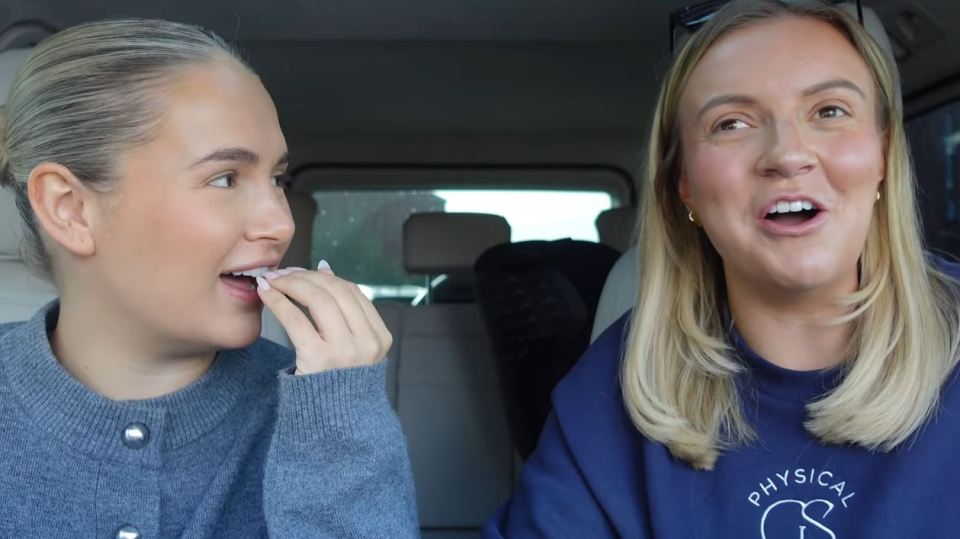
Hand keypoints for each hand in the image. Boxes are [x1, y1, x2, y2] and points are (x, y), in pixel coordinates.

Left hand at [256, 261, 392, 373]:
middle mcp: (367, 343)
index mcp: (380, 338)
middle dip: (306, 276)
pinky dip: (277, 301)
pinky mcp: (318, 359)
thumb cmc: (336, 386)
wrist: (333, 427)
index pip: (353, 291)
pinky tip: (266, 294)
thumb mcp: (354, 349)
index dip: (326, 276)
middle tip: (283, 273)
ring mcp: (345, 351)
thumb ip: (344, 313)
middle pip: (336, 290)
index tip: (304, 272)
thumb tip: (326, 267)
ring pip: (318, 298)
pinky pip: (295, 319)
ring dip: (292, 283)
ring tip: (274, 281)